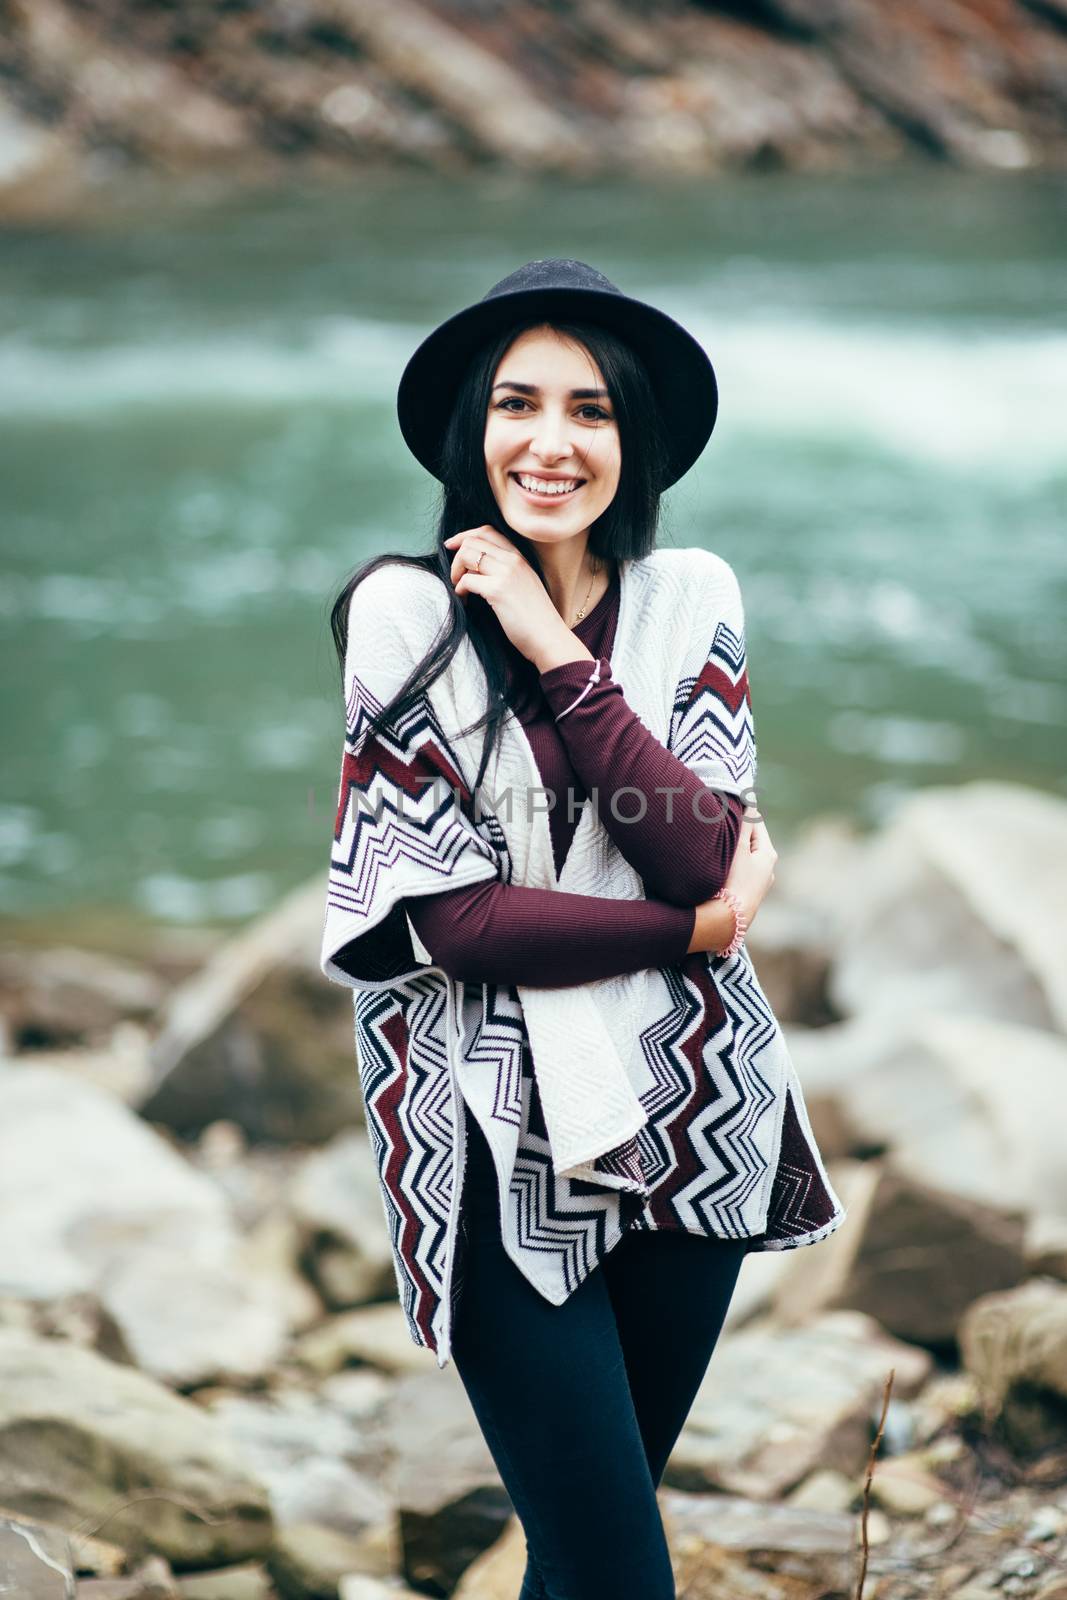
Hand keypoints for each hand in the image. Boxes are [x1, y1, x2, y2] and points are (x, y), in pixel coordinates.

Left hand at [442, 527, 580, 670]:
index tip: (452, 546)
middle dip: (457, 557)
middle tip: (455, 577)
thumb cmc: (535, 618)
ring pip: (467, 555)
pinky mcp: (498, 590)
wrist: (549, 637)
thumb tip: (475, 567)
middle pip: (473, 541)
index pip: (487, 531)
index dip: (465, 536)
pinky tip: (465, 600)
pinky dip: (459, 589)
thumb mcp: (524, 584)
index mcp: (519, 557)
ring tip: (459, 588)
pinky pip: (467, 580)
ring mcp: (506, 573)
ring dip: (455, 571)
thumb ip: (505, 571)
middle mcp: (513, 560)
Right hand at [688, 813, 777, 954]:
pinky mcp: (746, 894)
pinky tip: (718, 864)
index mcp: (768, 854)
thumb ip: (745, 824)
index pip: (756, 823)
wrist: (726, 921)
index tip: (726, 804)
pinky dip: (730, 864)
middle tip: (717, 822)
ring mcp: (758, 883)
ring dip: (732, 849)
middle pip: (751, 840)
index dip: (741, 813)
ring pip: (744, 857)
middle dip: (736, 832)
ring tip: (715, 842)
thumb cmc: (734, 882)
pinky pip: (739, 871)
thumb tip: (751, 800)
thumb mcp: (739, 849)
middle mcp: (767, 869)